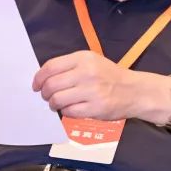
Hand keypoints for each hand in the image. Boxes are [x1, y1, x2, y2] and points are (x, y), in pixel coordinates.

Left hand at [32, 50, 167, 121]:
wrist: (134, 91)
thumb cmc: (109, 76)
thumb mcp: (91, 62)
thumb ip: (69, 66)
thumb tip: (43, 77)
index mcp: (83, 58)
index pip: (51, 67)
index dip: (38, 78)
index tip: (36, 85)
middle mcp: (87, 73)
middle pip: (51, 85)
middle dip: (44, 93)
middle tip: (46, 96)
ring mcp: (91, 91)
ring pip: (58, 99)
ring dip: (52, 103)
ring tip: (56, 104)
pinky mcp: (95, 108)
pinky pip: (69, 112)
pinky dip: (65, 112)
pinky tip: (70, 109)